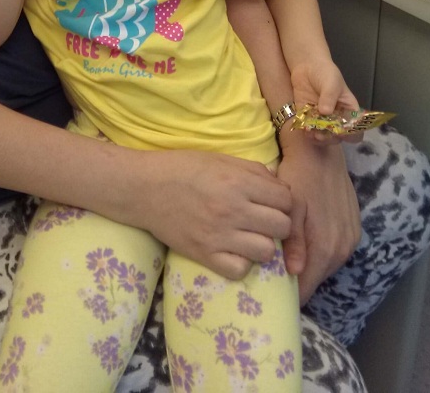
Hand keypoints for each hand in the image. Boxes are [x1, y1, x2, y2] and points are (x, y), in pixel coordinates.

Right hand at [135, 150, 292, 279]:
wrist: (144, 188)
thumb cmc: (181, 168)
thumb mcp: (219, 159)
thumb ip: (251, 170)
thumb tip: (277, 184)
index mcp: (238, 182)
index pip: (286, 199)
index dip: (283, 201)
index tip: (272, 201)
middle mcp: (233, 210)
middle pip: (282, 226)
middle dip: (278, 223)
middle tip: (262, 220)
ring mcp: (220, 236)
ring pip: (266, 251)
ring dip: (262, 244)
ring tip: (248, 236)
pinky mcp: (205, 255)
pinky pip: (240, 270)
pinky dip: (241, 263)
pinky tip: (233, 250)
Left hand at [277, 129, 359, 304]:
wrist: (320, 151)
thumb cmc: (298, 177)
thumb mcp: (290, 207)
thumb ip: (293, 242)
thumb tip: (294, 273)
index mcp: (325, 247)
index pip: (307, 286)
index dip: (290, 294)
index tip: (272, 296)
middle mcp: (343, 248)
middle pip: (317, 278)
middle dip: (299, 281)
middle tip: (276, 278)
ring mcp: (351, 239)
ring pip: (327, 266)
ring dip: (310, 267)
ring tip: (289, 262)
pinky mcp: (354, 229)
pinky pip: (335, 252)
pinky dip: (321, 253)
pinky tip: (307, 244)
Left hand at [289, 60, 359, 143]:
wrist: (306, 66)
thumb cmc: (325, 73)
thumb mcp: (331, 82)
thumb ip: (329, 97)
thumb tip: (325, 112)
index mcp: (348, 111)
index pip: (356, 128)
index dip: (352, 134)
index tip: (342, 132)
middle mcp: (336, 119)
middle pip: (338, 136)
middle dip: (330, 138)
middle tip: (322, 135)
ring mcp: (321, 120)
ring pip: (323, 136)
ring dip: (318, 138)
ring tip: (311, 133)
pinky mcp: (307, 118)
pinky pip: (308, 130)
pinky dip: (306, 133)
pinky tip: (303, 129)